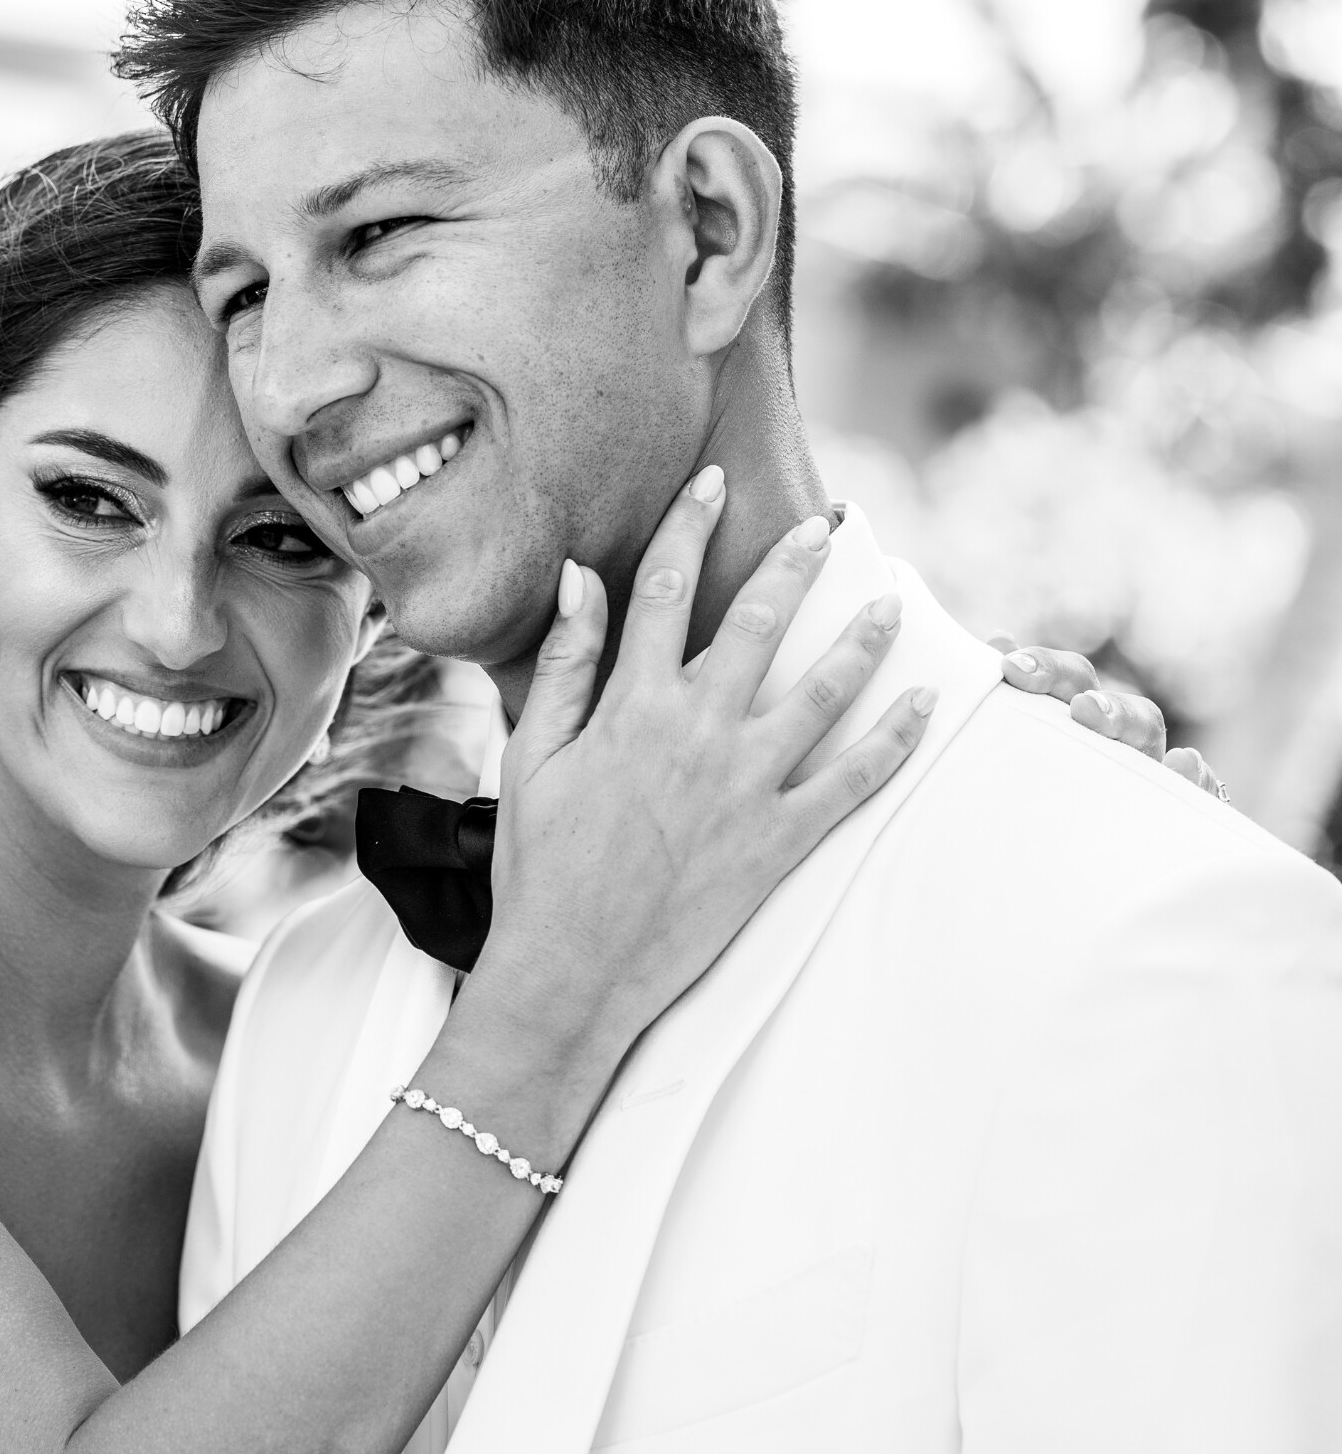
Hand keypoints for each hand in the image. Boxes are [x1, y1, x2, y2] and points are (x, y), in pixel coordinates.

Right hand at [469, 469, 933, 1066]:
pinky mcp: (781, 841)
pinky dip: (894, 739)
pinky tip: (922, 705)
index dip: (689, 525)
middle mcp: (697, 733)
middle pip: (756, 622)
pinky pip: (854, 780)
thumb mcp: (532, 756)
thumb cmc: (539, 866)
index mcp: (630, 707)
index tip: (714, 483)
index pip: (661, 588)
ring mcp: (746, 786)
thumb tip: (578, 578)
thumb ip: (565, 664)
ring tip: (888, 601)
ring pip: (822, 690)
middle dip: (792, 563)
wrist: (570, 970)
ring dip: (860, 638)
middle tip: (823, 525)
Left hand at [986, 635, 1223, 797]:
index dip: (1045, 667)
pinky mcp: (1166, 814)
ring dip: (1128, 721)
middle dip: (1092, 695)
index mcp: (1070, 719)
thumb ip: (998, 703)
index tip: (1009, 667)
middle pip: (1114, 703)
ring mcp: (1141, 773)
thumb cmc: (1015, 808)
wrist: (1039, 881)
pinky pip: (1192, 792)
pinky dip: (1195, 776)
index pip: (1069, 678)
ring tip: (1099, 720)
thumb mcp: (997, 757)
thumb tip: (999, 638)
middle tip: (1077, 706)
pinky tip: (1183, 763)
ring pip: (1148, 735)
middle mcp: (1110, 740)